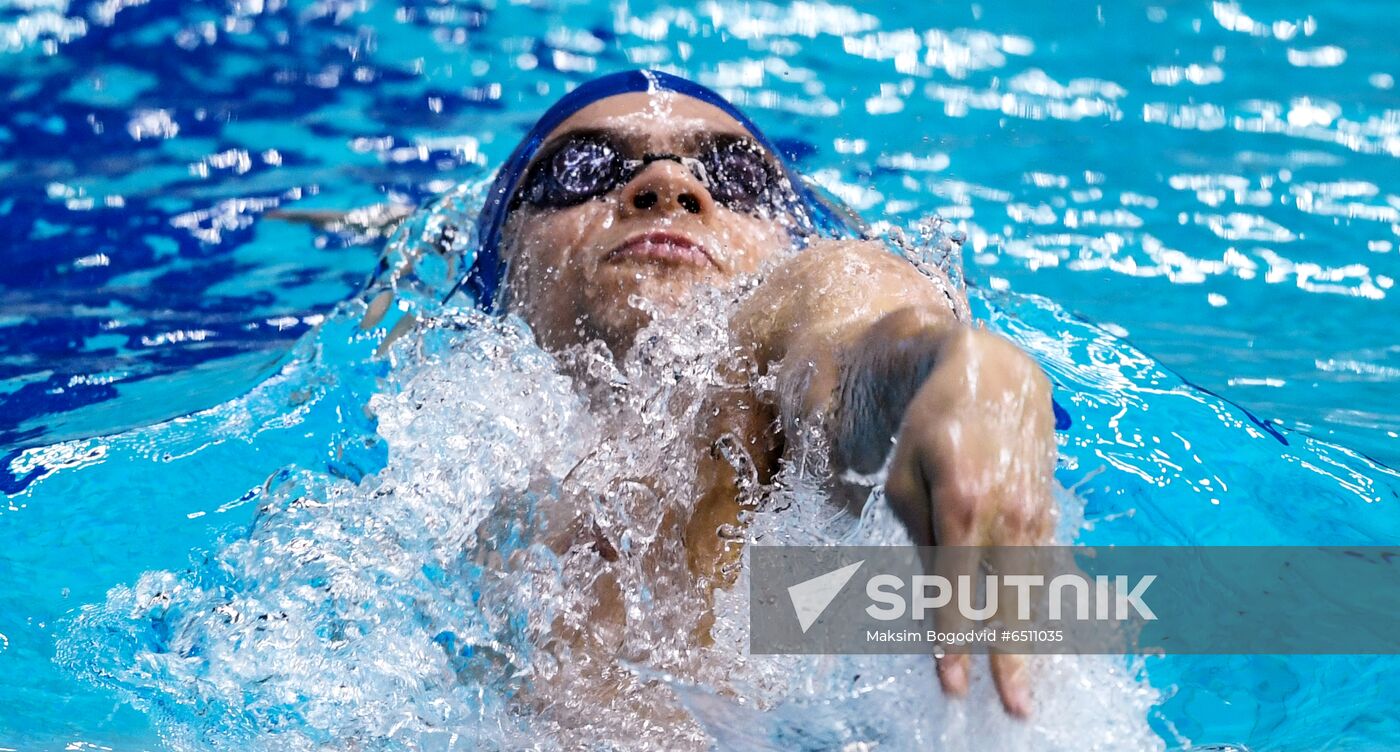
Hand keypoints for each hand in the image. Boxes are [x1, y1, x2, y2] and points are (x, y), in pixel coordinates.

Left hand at [883, 326, 1056, 717]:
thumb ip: (918, 533)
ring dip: (1031, 646)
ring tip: (1026, 694)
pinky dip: (1041, 613)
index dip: (954, 640)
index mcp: (961, 503)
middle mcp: (1007, 514)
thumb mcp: (903, 474)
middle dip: (1009, 659)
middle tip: (1014, 710)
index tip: (952, 684)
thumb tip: (937, 589)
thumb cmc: (933, 426)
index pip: (956, 588)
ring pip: (1034, 592)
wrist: (996, 376)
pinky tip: (1036, 647)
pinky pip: (1045, 574)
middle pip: (1009, 600)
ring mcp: (1036, 515)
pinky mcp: (1049, 515)